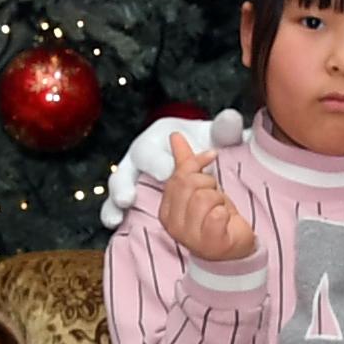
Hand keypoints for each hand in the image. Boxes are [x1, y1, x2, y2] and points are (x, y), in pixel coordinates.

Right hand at [99, 108, 241, 229]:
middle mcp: (138, 159)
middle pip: (125, 171)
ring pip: (117, 188)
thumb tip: (231, 119)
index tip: (167, 174)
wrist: (200, 157)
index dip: (158, 164)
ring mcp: (130, 180)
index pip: (151, 153)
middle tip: (129, 199)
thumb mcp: (218, 137)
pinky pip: (114, 206)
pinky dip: (112, 213)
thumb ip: (225, 129)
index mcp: (154, 140)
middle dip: (124, 185)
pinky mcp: (129, 197)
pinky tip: (115, 223)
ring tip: (116, 217)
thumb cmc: (205, 145)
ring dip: (113, 202)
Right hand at [155, 133, 259, 264]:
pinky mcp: (209, 244)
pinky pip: (218, 214)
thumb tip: (175, 136)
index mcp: (166, 209)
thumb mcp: (200, 186)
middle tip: (216, 196)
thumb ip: (186, 162)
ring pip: (205, 197)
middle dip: (209, 184)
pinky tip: (225, 221)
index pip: (177, 176)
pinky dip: (227, 213)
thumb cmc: (214, 217)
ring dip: (220, 200)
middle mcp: (173, 224)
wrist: (234, 247)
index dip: (196, 162)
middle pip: (190, 184)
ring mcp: (190, 237)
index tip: (212, 156)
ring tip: (220, 210)